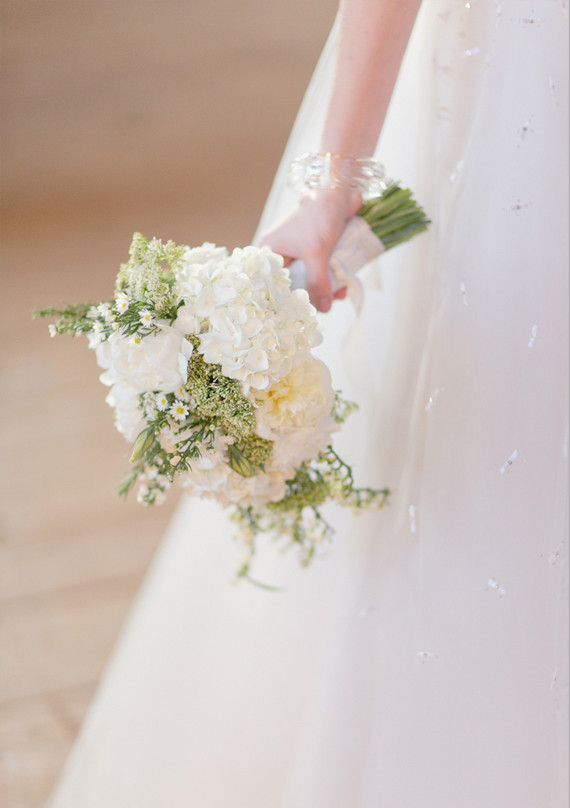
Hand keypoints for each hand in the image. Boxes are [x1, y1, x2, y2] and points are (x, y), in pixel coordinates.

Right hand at [256, 188, 361, 311]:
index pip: (269, 284)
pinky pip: (320, 273)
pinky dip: (332, 280)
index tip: (298, 314)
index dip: (283, 300)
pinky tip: (343, 285)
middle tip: (326, 304)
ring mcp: (299, 254)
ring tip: (339, 293)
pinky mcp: (315, 253)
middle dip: (311, 296)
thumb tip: (323, 309)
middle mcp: (280, 254)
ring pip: (309, 281)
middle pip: (291, 285)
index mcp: (268, 252)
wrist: (339, 192)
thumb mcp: (316, 252)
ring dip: (325, 289)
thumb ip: (318, 282)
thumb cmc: (318, 215)